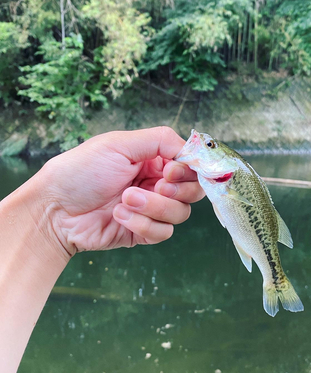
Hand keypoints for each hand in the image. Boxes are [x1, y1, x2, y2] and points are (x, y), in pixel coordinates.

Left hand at [34, 126, 203, 259]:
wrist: (55, 209)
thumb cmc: (81, 171)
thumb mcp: (119, 144)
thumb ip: (160, 140)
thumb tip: (191, 150)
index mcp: (153, 159)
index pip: (190, 164)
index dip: (188, 170)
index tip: (170, 172)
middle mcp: (156, 182)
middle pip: (193, 190)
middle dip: (177, 191)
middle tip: (157, 187)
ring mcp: (151, 209)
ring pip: (180, 213)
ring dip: (153, 207)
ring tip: (124, 200)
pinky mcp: (144, 232)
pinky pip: (163, 232)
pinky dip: (142, 224)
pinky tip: (118, 215)